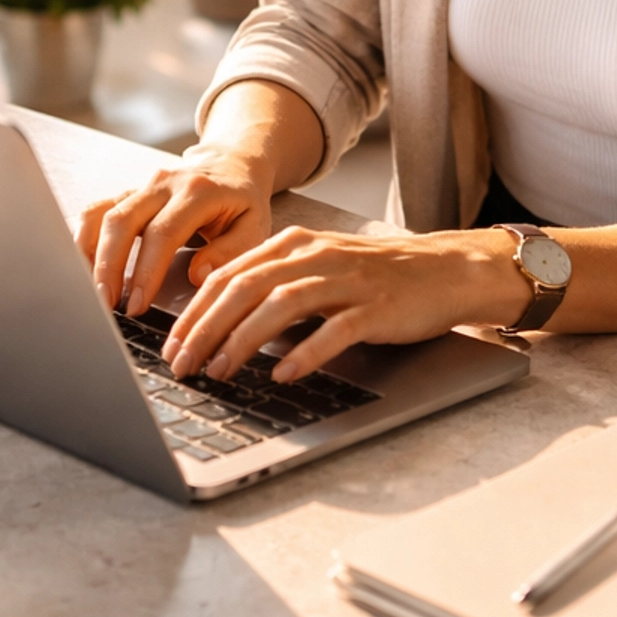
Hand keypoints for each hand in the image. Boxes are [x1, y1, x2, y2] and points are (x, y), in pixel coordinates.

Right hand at [75, 145, 276, 315]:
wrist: (231, 163)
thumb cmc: (242, 201)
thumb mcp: (255, 225)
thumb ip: (231, 251)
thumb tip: (197, 275)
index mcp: (197, 192)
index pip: (162, 233)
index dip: (146, 271)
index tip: (136, 304)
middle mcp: (163, 183)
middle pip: (122, 221)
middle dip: (108, 266)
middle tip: (105, 304)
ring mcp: (141, 186)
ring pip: (102, 214)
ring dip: (90, 254)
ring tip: (89, 291)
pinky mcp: (127, 193)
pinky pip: (95, 211)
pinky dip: (83, 239)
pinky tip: (82, 268)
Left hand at [163, 225, 533, 384]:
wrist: (446, 270)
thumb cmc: (377, 278)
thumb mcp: (318, 270)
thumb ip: (274, 286)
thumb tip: (218, 323)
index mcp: (294, 244)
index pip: (228, 275)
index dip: (193, 312)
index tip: (170, 345)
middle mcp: (315, 255)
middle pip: (245, 288)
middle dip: (205, 328)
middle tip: (181, 365)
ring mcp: (347, 280)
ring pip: (280, 305)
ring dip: (242, 340)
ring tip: (219, 371)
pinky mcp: (376, 307)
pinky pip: (334, 329)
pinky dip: (305, 351)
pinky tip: (284, 373)